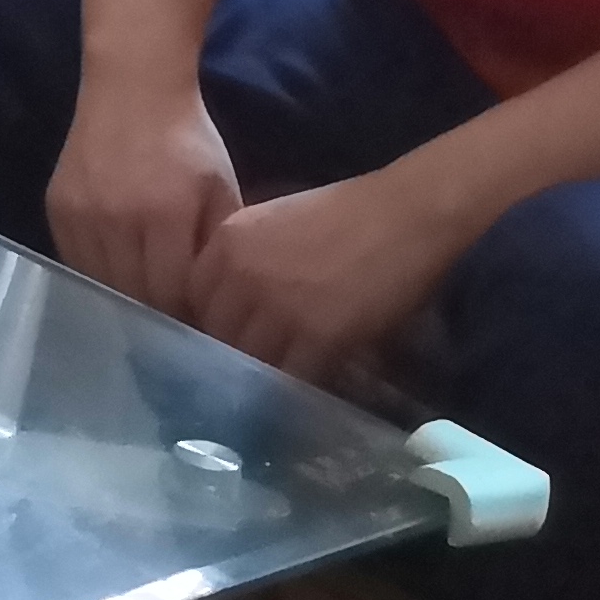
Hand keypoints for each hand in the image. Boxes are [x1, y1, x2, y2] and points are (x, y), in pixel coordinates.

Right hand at [47, 81, 241, 316]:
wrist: (132, 88)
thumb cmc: (189, 141)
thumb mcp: (221, 191)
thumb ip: (216, 248)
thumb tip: (215, 303)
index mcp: (165, 214)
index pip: (173, 292)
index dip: (189, 312)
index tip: (201, 317)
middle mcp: (116, 218)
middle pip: (134, 294)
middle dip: (158, 310)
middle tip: (175, 315)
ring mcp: (80, 213)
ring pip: (101, 283)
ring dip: (125, 295)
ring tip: (146, 297)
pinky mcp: (56, 208)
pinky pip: (75, 261)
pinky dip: (97, 274)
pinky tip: (116, 271)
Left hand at [187, 170, 470, 386]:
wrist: (406, 213)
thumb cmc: (346, 214)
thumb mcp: (272, 224)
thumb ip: (242, 260)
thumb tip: (228, 305)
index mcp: (226, 243)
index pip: (193, 300)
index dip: (209, 322)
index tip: (225, 336)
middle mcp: (241, 275)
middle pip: (216, 334)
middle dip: (231, 352)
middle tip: (251, 366)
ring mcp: (277, 307)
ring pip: (250, 360)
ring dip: (262, 375)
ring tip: (277, 383)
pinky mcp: (318, 335)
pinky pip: (292, 375)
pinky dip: (297, 385)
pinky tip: (307, 384)